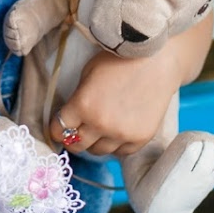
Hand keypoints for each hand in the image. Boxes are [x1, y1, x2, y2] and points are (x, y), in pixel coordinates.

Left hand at [49, 46, 182, 156]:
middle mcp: (100, 124)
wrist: (157, 61)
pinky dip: (116, 144)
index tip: (59, 127)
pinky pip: (120, 152)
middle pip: (77, 145)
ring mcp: (121, 134)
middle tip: (77, 131)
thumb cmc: (120, 60)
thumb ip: (78, 97)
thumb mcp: (89, 72)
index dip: (57, 128)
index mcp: (83, 105)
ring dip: (95, 142)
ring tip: (101, 128)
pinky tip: (118, 129)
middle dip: (73, 138)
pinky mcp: (140, 139)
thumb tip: (70, 116)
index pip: (59, 129)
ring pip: (98, 151)